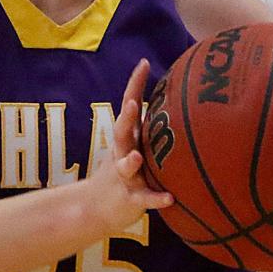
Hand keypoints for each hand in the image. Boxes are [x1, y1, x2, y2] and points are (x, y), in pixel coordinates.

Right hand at [89, 59, 172, 234]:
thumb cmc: (123, 172)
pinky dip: (156, 199)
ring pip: (126, 167)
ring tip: (137, 157)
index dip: (134, 85)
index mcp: (126, 139)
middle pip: (122, 132)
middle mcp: (122, 153)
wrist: (95, 208)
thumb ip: (149, 127)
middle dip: (127, 117)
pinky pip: (144, 199)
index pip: (128, 106)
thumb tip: (177, 102)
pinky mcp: (130, 199)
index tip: (143, 63)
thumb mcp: (132, 146)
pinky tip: (170, 198)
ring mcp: (124, 177)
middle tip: (135, 103)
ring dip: (131, 161)